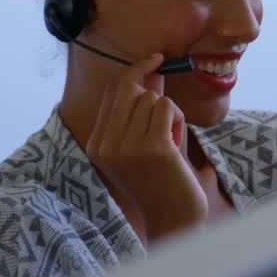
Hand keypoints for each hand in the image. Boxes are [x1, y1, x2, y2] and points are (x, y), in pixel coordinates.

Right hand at [86, 54, 207, 242]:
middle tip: (169, 113)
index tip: (155, 59)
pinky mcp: (153, 147)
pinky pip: (168, 108)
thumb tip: (150, 74)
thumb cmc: (161, 179)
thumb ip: (140, 112)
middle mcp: (106, 144)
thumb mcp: (140, 145)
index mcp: (97, 144)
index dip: (136, 71)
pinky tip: (177, 143)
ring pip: (153, 99)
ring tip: (171, 141)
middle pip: (131, 89)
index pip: (112, 92)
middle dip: (156, 93)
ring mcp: (128, 146)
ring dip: (170, 114)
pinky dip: (178, 120)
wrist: (173, 218)